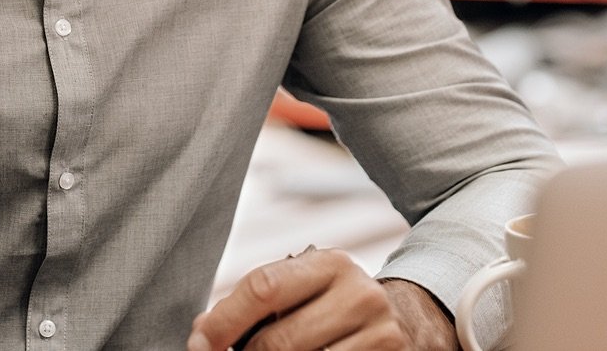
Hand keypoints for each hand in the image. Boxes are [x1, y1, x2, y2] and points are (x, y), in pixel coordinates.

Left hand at [188, 249, 412, 350]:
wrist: (408, 322)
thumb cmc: (334, 306)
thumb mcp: (304, 290)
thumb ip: (257, 303)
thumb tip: (202, 331)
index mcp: (330, 263)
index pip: (264, 287)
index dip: (224, 319)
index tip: (198, 342)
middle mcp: (359, 294)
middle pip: (280, 340)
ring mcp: (380, 335)